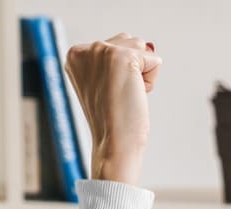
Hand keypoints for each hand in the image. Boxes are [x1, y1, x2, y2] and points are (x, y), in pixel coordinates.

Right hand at [64, 33, 162, 184]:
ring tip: (126, 96)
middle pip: (129, 41)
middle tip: (120, 97)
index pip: (115, 45)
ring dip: (143, 74)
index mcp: (76, 55)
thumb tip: (149, 45)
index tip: (109, 95)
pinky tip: (135, 96)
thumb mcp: (105, 85)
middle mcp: (85, 49)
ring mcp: (101, 51)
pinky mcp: (121, 57)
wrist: (113, 146)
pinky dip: (151, 81)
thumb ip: (114, 61)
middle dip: (134, 69)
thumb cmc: (113, 122)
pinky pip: (154, 61)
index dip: (121, 73)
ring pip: (142, 48)